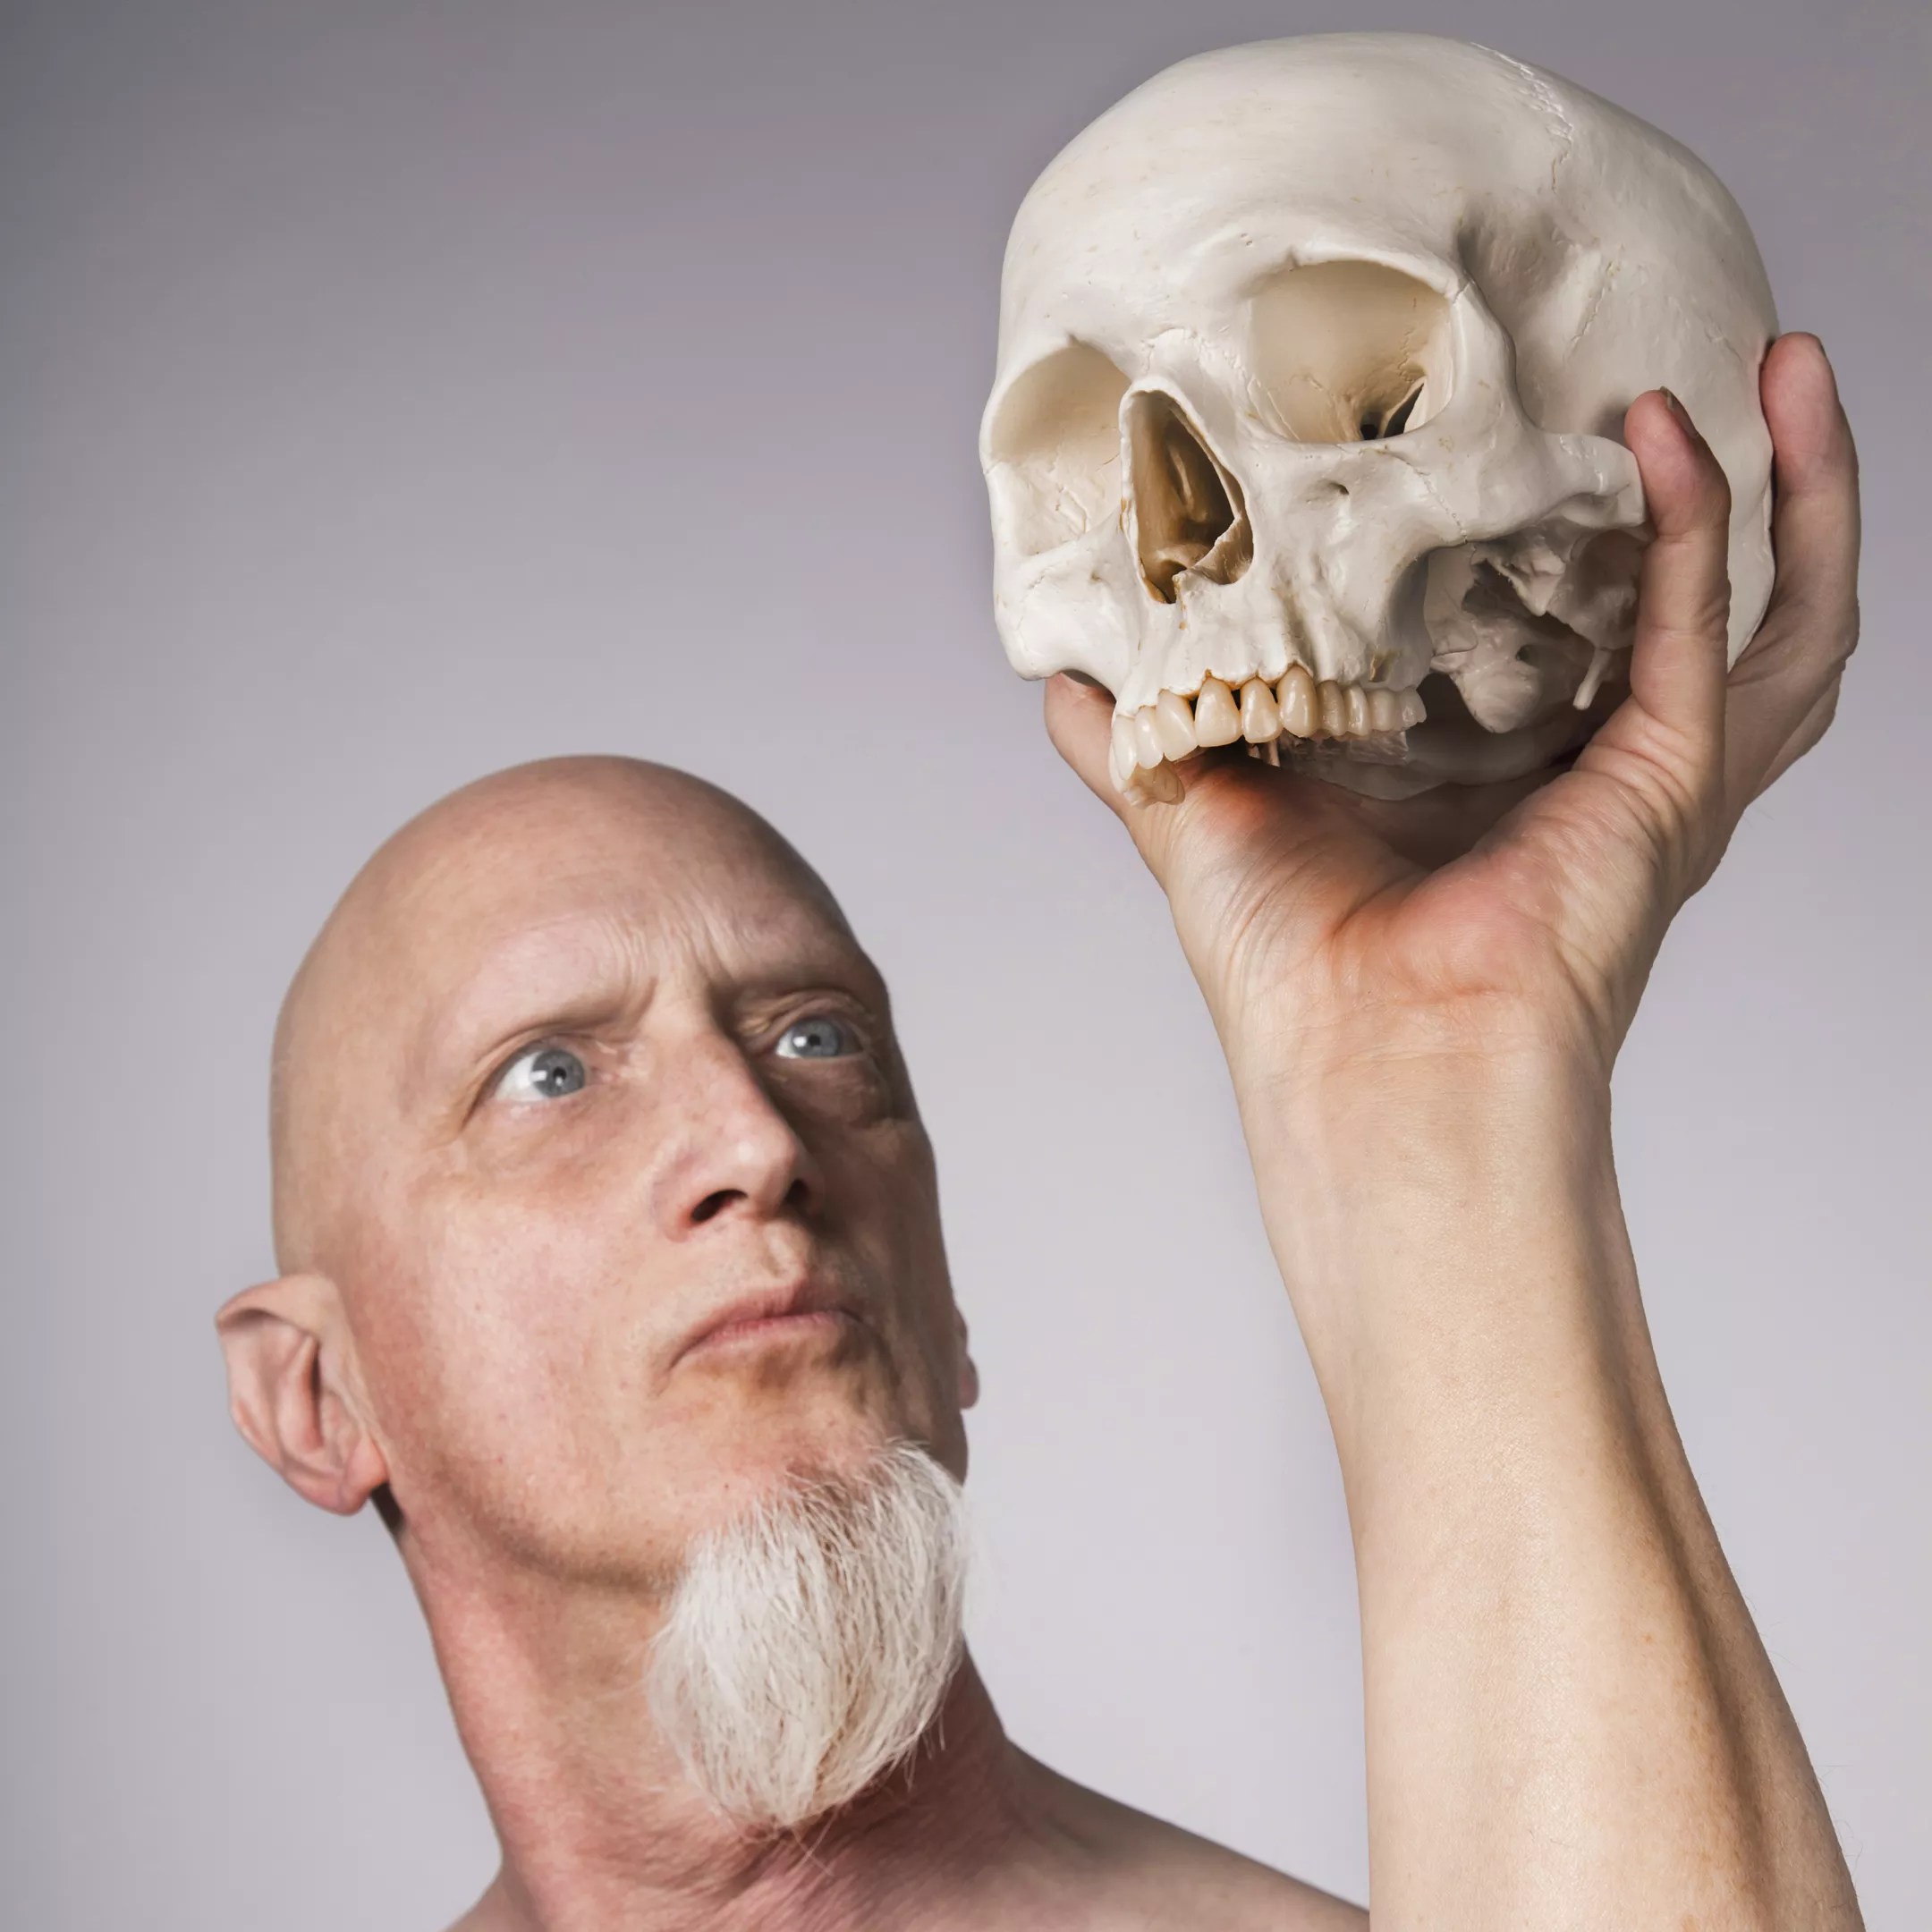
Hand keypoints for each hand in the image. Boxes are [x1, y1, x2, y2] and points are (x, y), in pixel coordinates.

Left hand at [1045, 333, 1860, 1090]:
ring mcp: (1654, 778)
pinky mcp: (1670, 787)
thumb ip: (1147, 729)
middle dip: (1749, 482)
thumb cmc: (1292, 972)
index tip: (1547, 406)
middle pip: (1718, 602)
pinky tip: (1675, 428)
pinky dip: (1705, 524)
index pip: (1573, 616)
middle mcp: (1599, 766)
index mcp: (1505, 766)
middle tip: (1733, 358)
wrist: (1355, 1065)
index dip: (1581, 517)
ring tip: (1788, 362)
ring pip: (1782, 612)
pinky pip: (1714, 629)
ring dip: (1802, 486)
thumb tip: (1065, 669)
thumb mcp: (1201, 807)